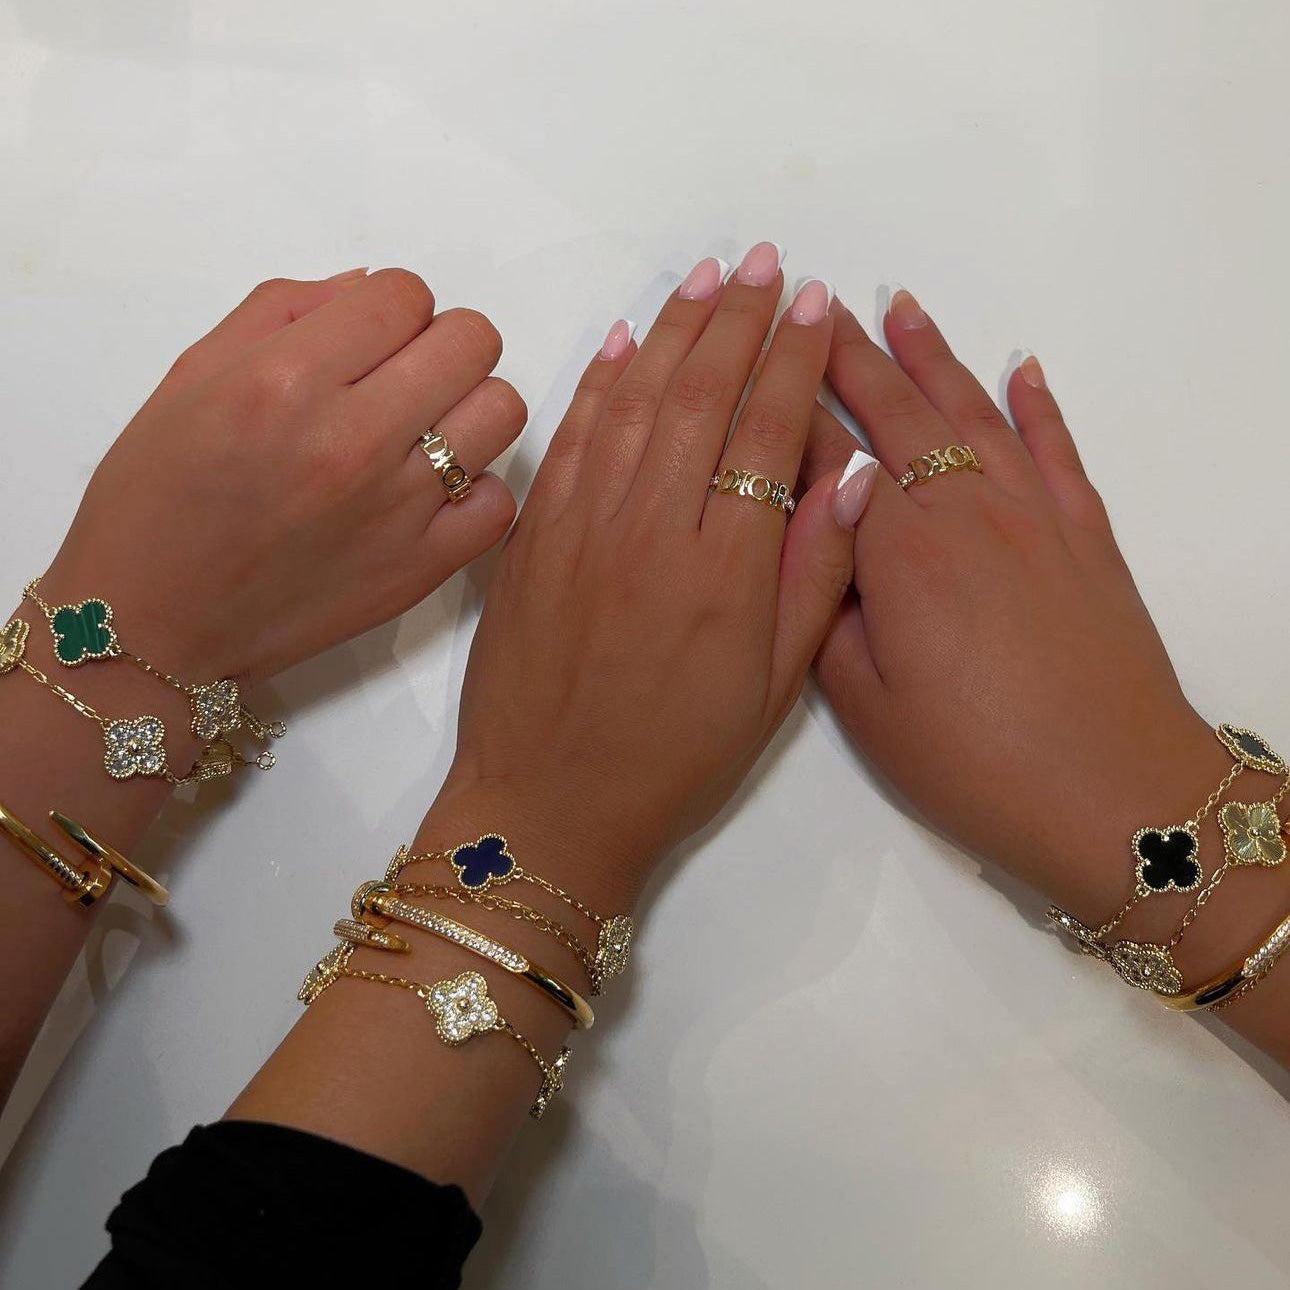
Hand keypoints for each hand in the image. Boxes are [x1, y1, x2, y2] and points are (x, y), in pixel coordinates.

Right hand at [40, 268, 523, 682]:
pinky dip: (474, 491)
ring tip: (424, 431)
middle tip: (404, 376)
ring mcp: (397, 507)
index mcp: (288, 378)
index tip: (371, 337)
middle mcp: (352, 438)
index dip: (393, 307)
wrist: (153, 620)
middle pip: (473, 342)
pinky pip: (498, 501)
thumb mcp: (192, 376)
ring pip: (501, 412)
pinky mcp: (420, 567)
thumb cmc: (158, 497)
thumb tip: (367, 289)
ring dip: (469, 408)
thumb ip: (283, 311)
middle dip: (442, 344)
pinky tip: (430, 494)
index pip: (405, 295)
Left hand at [429, 248, 876, 904]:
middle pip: (699, 396)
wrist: (548, 805)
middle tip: (766, 262)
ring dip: (672, 331)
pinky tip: (624, 343)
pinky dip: (598, 383)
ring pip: (633, 401)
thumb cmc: (674, 760)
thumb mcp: (773, 690)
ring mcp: (581, 528)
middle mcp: (651, 530)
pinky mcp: (532, 538)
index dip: (793, 360)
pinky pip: (571, 440)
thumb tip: (854, 476)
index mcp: (724, 570)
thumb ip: (814, 578)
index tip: (813, 302)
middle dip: (738, 319)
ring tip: (706, 279)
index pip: (765, 431)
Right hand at [801, 290, 1233, 917]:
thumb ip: (825, 614)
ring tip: (900, 306)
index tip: (758, 358)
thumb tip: (804, 543)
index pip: (829, 458)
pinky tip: (1024, 368)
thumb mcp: (867, 708)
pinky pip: (1059, 447)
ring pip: (974, 412)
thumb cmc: (976, 763)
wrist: (1116, 793)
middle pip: (899, 414)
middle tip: (815, 303)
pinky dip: (1039, 403)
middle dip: (850, 355)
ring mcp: (1035, 515)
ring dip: (934, 356)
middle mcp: (966, 511)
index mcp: (899, 554)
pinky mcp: (1087, 535)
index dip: (789, 405)